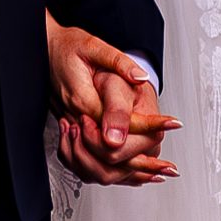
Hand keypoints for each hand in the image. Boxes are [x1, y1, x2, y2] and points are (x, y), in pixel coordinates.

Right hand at [45, 16, 178, 185]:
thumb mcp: (94, 47)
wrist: (47, 51)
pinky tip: (132, 173)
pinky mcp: (72, 132)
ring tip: (159, 172)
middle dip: (142, 161)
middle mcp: (77, 119)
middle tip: (168, 165)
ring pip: (99, 166)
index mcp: (84, 100)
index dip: (151, 126)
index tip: (173, 124)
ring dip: (131, 171)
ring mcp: (73, 128)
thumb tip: (140, 78)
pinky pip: (90, 163)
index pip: (122, 124)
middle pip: (111, 154)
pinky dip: (114, 170)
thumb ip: (119, 64)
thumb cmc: (68, 48)